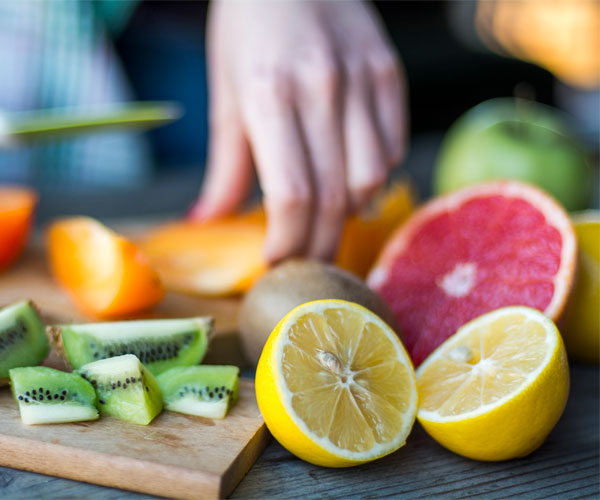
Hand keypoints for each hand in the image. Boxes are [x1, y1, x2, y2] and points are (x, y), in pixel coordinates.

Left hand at [190, 0, 407, 261]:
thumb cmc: (247, 28)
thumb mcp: (225, 92)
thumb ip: (224, 164)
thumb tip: (207, 221)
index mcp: (268, 93)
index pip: (290, 193)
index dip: (286, 241)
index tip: (275, 261)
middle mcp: (322, 87)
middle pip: (332, 197)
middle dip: (318, 245)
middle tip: (304, 262)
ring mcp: (362, 80)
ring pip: (371, 180)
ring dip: (348, 215)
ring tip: (326, 219)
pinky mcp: (389, 73)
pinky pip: (391, 149)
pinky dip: (373, 179)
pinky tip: (351, 179)